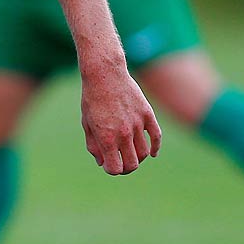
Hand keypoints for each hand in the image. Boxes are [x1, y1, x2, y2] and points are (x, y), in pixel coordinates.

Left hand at [80, 58, 161, 175]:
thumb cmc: (92, 99)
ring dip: (138, 158)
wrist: (105, 74)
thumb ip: (94, 145)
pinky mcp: (147, 114)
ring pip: (144, 153)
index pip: (115, 168)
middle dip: (125, 168)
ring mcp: (137, 124)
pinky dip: (156, 148)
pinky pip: (156, 136)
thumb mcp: (87, 124)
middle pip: (132, 165)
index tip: (108, 163)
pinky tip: (153, 153)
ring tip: (131, 154)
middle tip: (121, 163)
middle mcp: (124, 133)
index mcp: (107, 138)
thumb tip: (102, 162)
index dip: (111, 169)